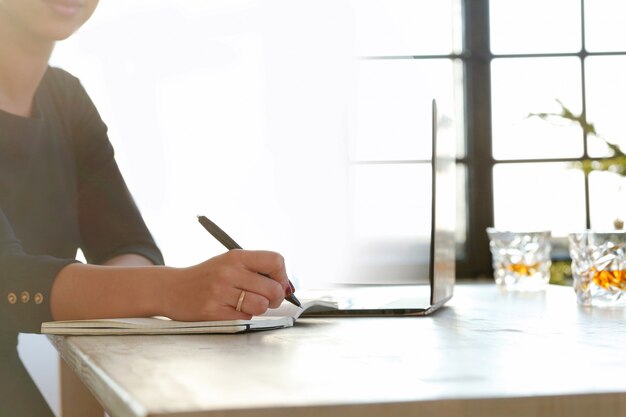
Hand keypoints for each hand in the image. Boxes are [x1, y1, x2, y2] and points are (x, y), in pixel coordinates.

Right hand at [162, 250, 289, 320]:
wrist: (172, 289)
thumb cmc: (208, 277)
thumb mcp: (229, 263)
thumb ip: (256, 270)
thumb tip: (287, 288)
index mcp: (236, 256)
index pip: (275, 261)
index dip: (282, 275)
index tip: (279, 282)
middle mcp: (229, 272)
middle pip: (273, 288)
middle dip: (276, 297)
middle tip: (268, 298)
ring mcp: (220, 292)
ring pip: (261, 305)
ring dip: (259, 308)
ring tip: (248, 303)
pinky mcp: (214, 312)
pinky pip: (245, 317)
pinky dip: (244, 316)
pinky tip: (232, 309)